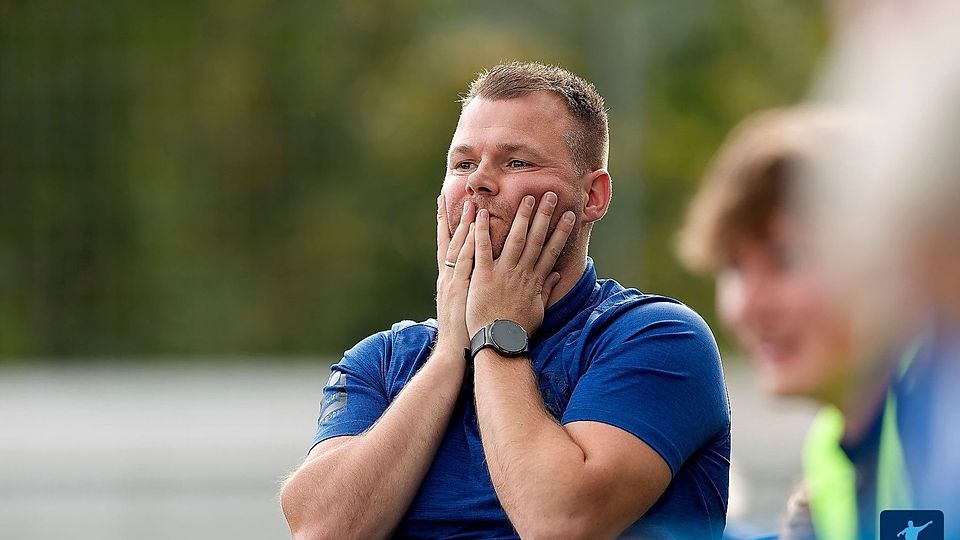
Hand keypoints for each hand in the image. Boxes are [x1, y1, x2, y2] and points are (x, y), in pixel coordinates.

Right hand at [435, 196, 475, 350]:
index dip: (451, 229)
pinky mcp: (462, 289)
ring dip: (465, 225)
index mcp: (450, 281)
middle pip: (452, 242)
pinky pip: (468, 261)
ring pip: (460, 247)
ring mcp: (455, 282)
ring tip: (470, 203)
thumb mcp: (462, 310)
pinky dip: (470, 244)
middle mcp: (450, 278)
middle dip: (454, 219)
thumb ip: (468, 294)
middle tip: (456, 196)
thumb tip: (473, 285)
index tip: (452, 210)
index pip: (450, 249)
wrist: (454, 353)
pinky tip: (476, 228)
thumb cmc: (463, 335)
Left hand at [466, 192, 574, 337]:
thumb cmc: (517, 329)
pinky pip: (483, 249)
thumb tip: (558, 276)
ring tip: (527, 198)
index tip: (569, 215)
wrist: (499, 342)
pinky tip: (481, 215)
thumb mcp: (537, 310)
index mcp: (534, 280)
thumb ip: (546, 290)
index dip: (561, 232)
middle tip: (549, 195)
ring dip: (521, 217)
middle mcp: (522, 273)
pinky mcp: (484, 276)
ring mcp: (503, 273)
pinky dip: (482, 232)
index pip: (551, 250)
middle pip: (536, 239)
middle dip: (544, 216)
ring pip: (515, 239)